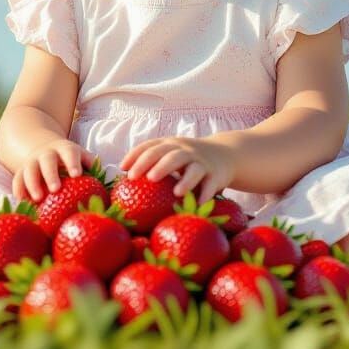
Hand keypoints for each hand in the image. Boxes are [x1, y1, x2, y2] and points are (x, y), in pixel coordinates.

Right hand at [11, 139, 96, 202]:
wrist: (42, 147)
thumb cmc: (69, 159)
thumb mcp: (80, 156)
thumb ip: (91, 166)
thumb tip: (108, 181)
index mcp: (64, 149)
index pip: (69, 153)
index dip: (72, 162)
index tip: (76, 175)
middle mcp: (46, 153)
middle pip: (47, 161)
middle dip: (51, 174)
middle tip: (55, 189)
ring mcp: (32, 161)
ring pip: (28, 170)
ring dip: (32, 183)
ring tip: (37, 199)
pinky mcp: (20, 171)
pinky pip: (17, 180)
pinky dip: (18, 190)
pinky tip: (22, 203)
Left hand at [120, 136, 235, 205]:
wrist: (225, 154)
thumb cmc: (188, 159)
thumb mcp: (171, 155)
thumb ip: (152, 163)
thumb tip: (122, 182)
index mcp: (170, 145)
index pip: (151, 146)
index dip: (136, 155)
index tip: (123, 168)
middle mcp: (185, 150)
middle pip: (169, 154)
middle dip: (153, 164)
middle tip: (137, 178)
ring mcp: (202, 161)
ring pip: (193, 168)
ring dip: (185, 179)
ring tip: (176, 192)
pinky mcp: (216, 174)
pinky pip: (211, 184)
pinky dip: (205, 193)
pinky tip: (199, 203)